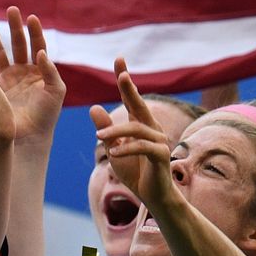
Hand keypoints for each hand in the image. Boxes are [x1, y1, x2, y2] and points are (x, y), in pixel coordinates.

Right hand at [0, 7, 64, 142]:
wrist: (28, 137)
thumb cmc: (46, 116)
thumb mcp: (56, 92)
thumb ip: (50, 71)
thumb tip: (41, 51)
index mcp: (40, 71)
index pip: (38, 45)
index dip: (35, 31)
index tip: (31, 18)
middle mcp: (23, 72)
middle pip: (18, 43)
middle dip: (15, 26)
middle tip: (12, 9)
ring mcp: (8, 79)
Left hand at [88, 59, 176, 210]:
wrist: (152, 195)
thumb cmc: (134, 171)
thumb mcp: (113, 149)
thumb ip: (106, 131)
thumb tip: (94, 108)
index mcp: (140, 123)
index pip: (131, 98)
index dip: (125, 79)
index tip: (119, 60)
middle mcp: (152, 127)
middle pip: (139, 104)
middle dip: (130, 89)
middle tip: (122, 75)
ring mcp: (159, 140)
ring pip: (136, 128)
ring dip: (116, 131)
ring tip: (98, 137)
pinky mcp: (161, 155)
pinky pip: (143, 147)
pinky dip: (126, 149)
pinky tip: (113, 153)